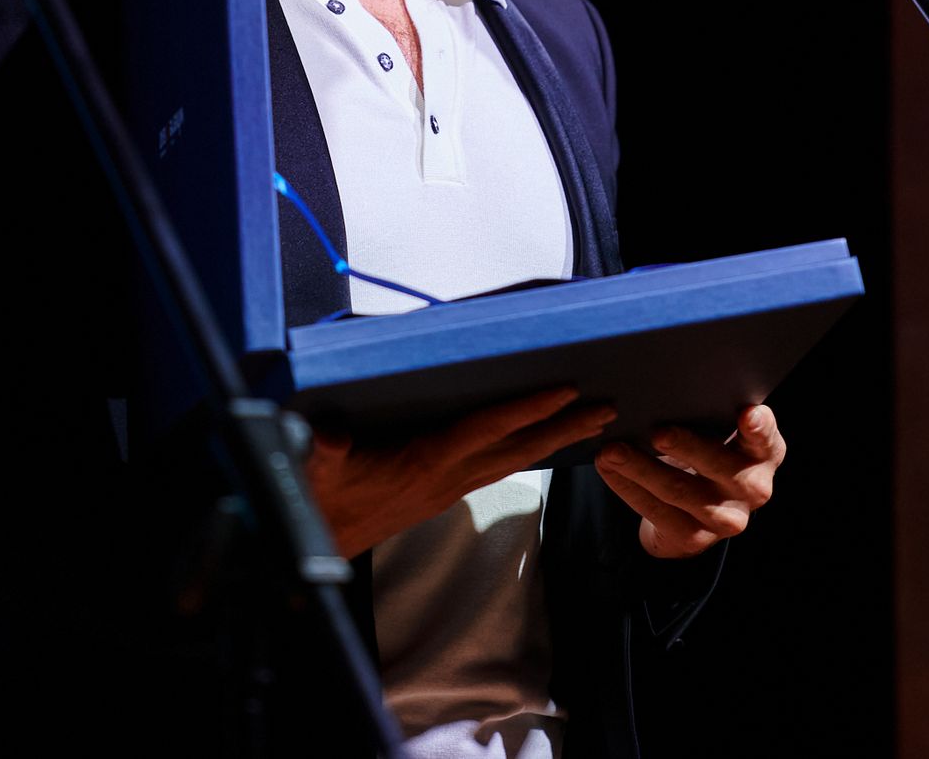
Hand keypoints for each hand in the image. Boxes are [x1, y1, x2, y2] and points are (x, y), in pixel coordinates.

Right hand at [305, 387, 615, 559]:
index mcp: (429, 462)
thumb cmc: (323, 496)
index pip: (488, 430)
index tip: (565, 391)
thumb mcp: (319, 467)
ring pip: (516, 460)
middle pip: (520, 449)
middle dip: (565, 428)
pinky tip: (545, 441)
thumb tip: (328, 436)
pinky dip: (529, 449)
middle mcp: (451, 476)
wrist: (321, 536)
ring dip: (556, 439)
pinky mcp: (447, 490)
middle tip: (609, 409)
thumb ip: (325, 451)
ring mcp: (453, 486)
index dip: (527, 410)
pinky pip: (500, 465)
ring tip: (593, 423)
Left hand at [594, 404, 786, 559]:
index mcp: (764, 454)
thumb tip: (670, 385)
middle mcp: (753, 488)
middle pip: (717, 465)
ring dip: (641, 468)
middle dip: (684, 447)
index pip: (765, 439)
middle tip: (656, 432)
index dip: (758, 427)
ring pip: (678, 490)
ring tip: (613, 450)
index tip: (747, 414)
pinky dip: (627, 487)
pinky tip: (608, 468)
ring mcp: (725, 518)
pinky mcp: (694, 538)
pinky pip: (655, 511)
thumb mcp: (719, 433)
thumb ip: (712, 413)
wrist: (695, 511)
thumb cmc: (707, 453)